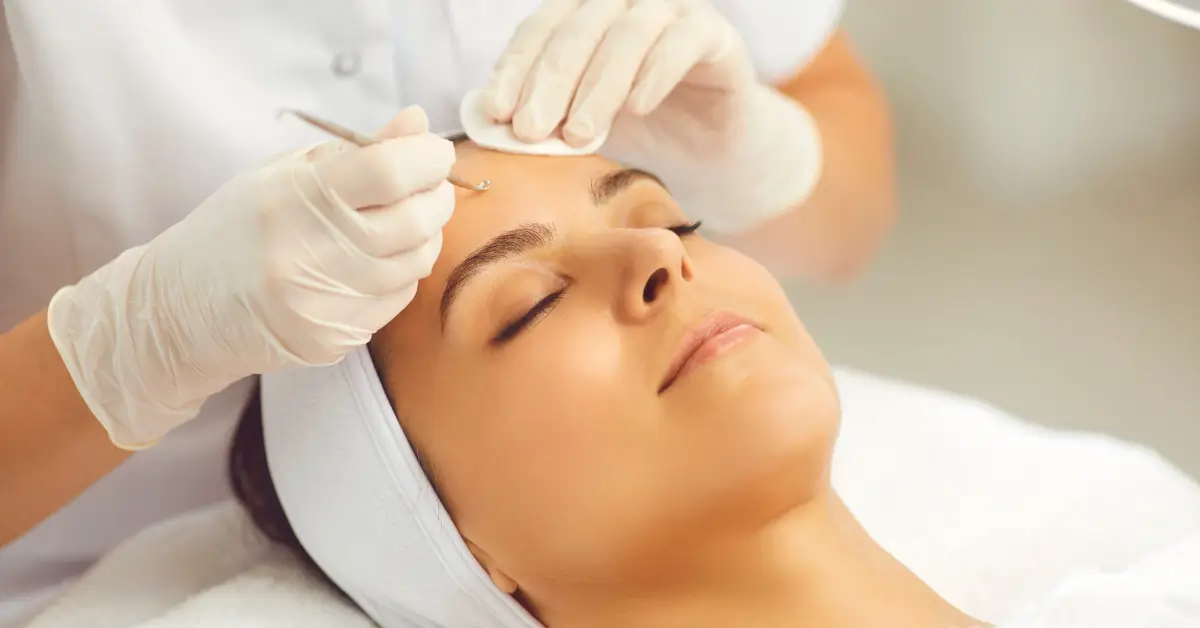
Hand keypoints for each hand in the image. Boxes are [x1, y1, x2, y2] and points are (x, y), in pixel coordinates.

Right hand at [48, 106, 454, 447]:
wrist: (181, 310)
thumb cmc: (237, 229)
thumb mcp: (283, 173)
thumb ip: (356, 150)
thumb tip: (418, 124)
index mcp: (292, 197)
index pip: (388, 171)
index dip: (427, 158)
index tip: (435, 152)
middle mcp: (306, 252)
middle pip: (413, 220)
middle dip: (437, 197)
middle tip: (431, 187)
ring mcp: (321, 302)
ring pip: (414, 263)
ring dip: (424, 237)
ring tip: (404, 222)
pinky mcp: (332, 338)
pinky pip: (396, 298)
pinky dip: (400, 274)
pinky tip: (375, 262)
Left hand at [482, 0, 822, 233]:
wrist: (713, 149)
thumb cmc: (642, 130)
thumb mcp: (581, 120)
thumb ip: (542, 113)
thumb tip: (486, 117)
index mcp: (586, 13)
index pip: (541, 29)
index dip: (515, 69)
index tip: (497, 112)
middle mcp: (627, 2)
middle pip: (578, 30)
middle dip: (549, 82)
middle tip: (531, 130)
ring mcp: (673, 13)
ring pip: (626, 35)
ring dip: (597, 86)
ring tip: (578, 134)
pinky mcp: (715, 35)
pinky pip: (682, 43)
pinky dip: (654, 74)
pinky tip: (635, 110)